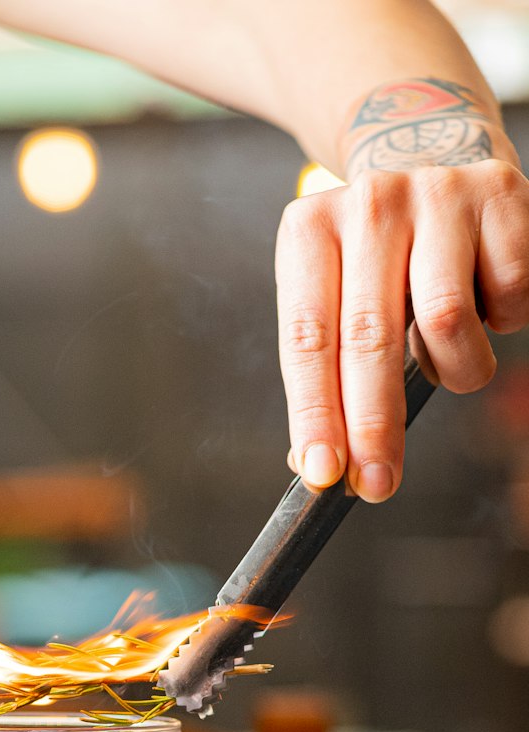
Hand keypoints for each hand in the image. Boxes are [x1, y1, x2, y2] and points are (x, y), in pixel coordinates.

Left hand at [276, 157, 528, 499]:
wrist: (435, 163)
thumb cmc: (376, 257)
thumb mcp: (331, 298)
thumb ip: (323, 374)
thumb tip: (317, 465)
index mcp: (309, 232)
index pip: (308, 341)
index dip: (317, 414)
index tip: (322, 473)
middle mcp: (368, 204)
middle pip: (369, 338)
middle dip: (373, 425)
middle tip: (378, 483)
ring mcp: (436, 194)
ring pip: (446, 319)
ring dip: (454, 369)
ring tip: (449, 362)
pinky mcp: (499, 196)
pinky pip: (507, 294)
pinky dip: (501, 323)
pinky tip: (485, 307)